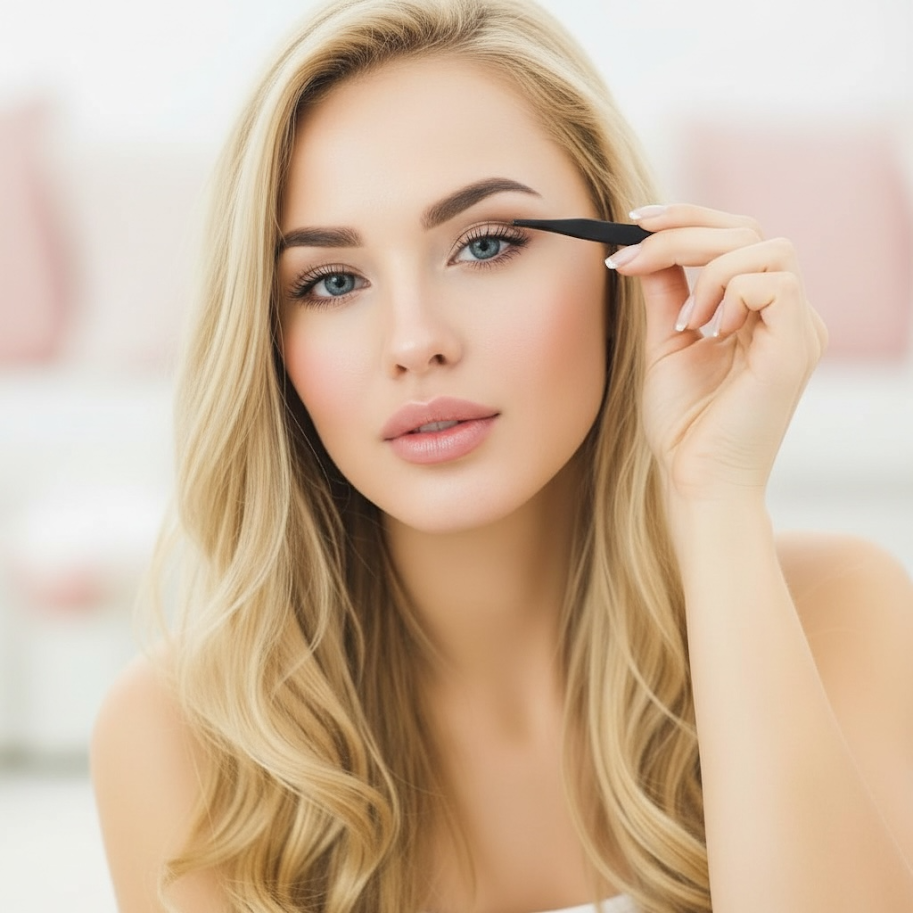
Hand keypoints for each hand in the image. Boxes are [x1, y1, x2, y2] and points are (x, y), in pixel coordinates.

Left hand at [606, 204, 827, 501]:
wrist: (696, 479)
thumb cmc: (685, 424)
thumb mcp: (667, 343)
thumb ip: (666, 292)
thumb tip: (646, 247)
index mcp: (758, 311)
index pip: (736, 237)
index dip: (687, 218)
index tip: (635, 223)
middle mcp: (785, 314)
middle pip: (748, 231)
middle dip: (683, 232)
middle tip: (633, 255)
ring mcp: (796, 328)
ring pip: (766, 248)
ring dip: (708, 271)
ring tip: (686, 322)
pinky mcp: (797, 346)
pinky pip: (776, 283)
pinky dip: (731, 294)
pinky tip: (709, 331)